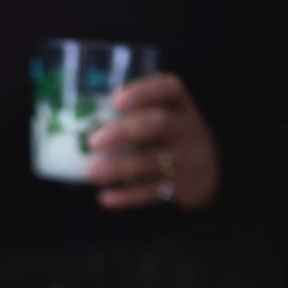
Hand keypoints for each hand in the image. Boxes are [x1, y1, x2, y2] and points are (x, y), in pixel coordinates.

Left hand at [86, 73, 220, 211]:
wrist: (211, 170)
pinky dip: (127, 197)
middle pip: (158, 124)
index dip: (143, 92)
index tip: (116, 100)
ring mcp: (185, 158)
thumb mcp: (165, 114)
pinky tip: (105, 198)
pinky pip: (153, 192)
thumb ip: (134, 112)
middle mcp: (185, 127)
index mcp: (179, 103)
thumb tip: (77, 119)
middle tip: (93, 141)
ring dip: (120, 168)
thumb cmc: (171, 135)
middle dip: (124, 132)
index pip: (168, 89)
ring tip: (93, 173)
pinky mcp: (180, 186)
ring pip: (153, 162)